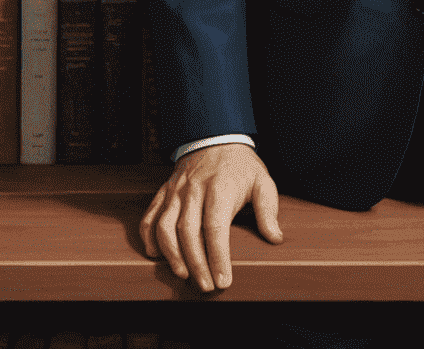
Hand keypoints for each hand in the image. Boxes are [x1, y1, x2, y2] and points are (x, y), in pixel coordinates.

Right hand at [140, 143, 283, 291]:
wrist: (216, 136)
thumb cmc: (240, 165)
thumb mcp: (262, 180)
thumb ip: (268, 209)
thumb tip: (275, 238)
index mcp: (220, 187)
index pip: (215, 227)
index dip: (218, 256)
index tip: (223, 280)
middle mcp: (194, 189)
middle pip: (189, 231)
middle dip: (196, 263)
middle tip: (206, 286)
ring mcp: (176, 190)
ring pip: (165, 225)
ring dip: (171, 254)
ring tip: (182, 274)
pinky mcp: (165, 191)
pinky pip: (150, 215)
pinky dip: (148, 236)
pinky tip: (154, 254)